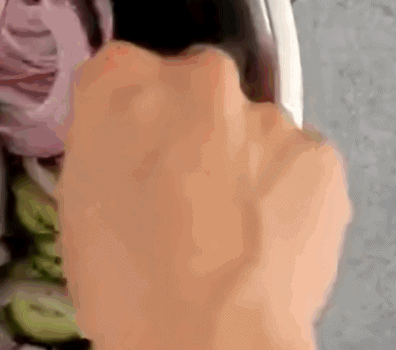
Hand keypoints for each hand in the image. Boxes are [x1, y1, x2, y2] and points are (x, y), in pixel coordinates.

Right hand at [55, 42, 352, 349]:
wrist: (209, 335)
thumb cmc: (129, 284)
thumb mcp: (77, 205)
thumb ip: (105, 149)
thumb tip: (128, 150)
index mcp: (120, 83)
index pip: (120, 72)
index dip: (127, 117)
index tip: (132, 151)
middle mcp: (196, 80)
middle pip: (193, 87)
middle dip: (190, 129)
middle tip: (179, 193)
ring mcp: (265, 114)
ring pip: (250, 129)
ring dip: (240, 163)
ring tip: (225, 231)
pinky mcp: (318, 154)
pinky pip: (297, 163)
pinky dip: (284, 192)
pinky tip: (263, 240)